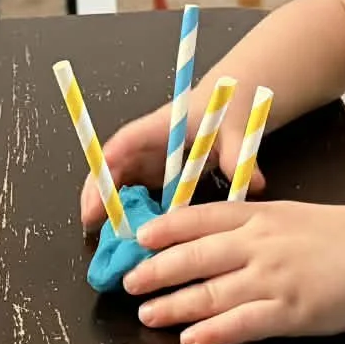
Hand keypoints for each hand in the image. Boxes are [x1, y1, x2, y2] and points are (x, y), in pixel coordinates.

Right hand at [77, 99, 262, 226]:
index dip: (107, 164)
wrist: (230, 105)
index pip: (125, 142)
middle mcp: (146, 144)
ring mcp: (147, 159)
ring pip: (117, 183)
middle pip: (110, 166)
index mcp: (159, 127)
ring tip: (103, 236)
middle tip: (90, 222)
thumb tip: (254, 183)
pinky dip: (127, 213)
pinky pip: (133, 194)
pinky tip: (127, 237)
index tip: (97, 190)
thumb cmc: (228, 113)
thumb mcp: (236, 132)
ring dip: (108, 207)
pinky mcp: (155, 174)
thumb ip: (240, 156)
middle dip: (97, 192)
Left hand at [122, 201, 344, 343]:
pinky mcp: (291, 312)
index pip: (200, 218)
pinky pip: (242, 324)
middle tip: (128, 283)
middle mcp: (261, 244)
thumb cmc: (342, 236)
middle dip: (156, 271)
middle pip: (195, 257)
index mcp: (261, 215)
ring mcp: (274, 278)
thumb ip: (252, 225)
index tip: (137, 238)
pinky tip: (191, 340)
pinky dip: (213, 333)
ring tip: (148, 315)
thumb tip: (209, 238)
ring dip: (174, 305)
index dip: (165, 229)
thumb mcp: (292, 216)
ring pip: (211, 293)